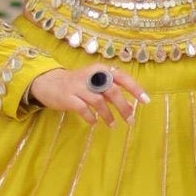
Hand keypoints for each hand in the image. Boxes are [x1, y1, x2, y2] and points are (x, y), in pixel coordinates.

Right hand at [25, 66, 150, 125]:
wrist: (49, 83)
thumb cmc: (78, 84)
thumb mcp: (95, 84)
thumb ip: (112, 92)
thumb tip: (131, 106)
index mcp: (100, 70)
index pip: (122, 77)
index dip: (135, 88)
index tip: (146, 101)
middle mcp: (91, 76)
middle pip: (112, 91)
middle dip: (123, 107)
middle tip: (130, 120)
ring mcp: (78, 86)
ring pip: (99, 101)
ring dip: (108, 115)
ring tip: (112, 125)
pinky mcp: (68, 97)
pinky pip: (83, 109)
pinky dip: (91, 117)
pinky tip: (94, 123)